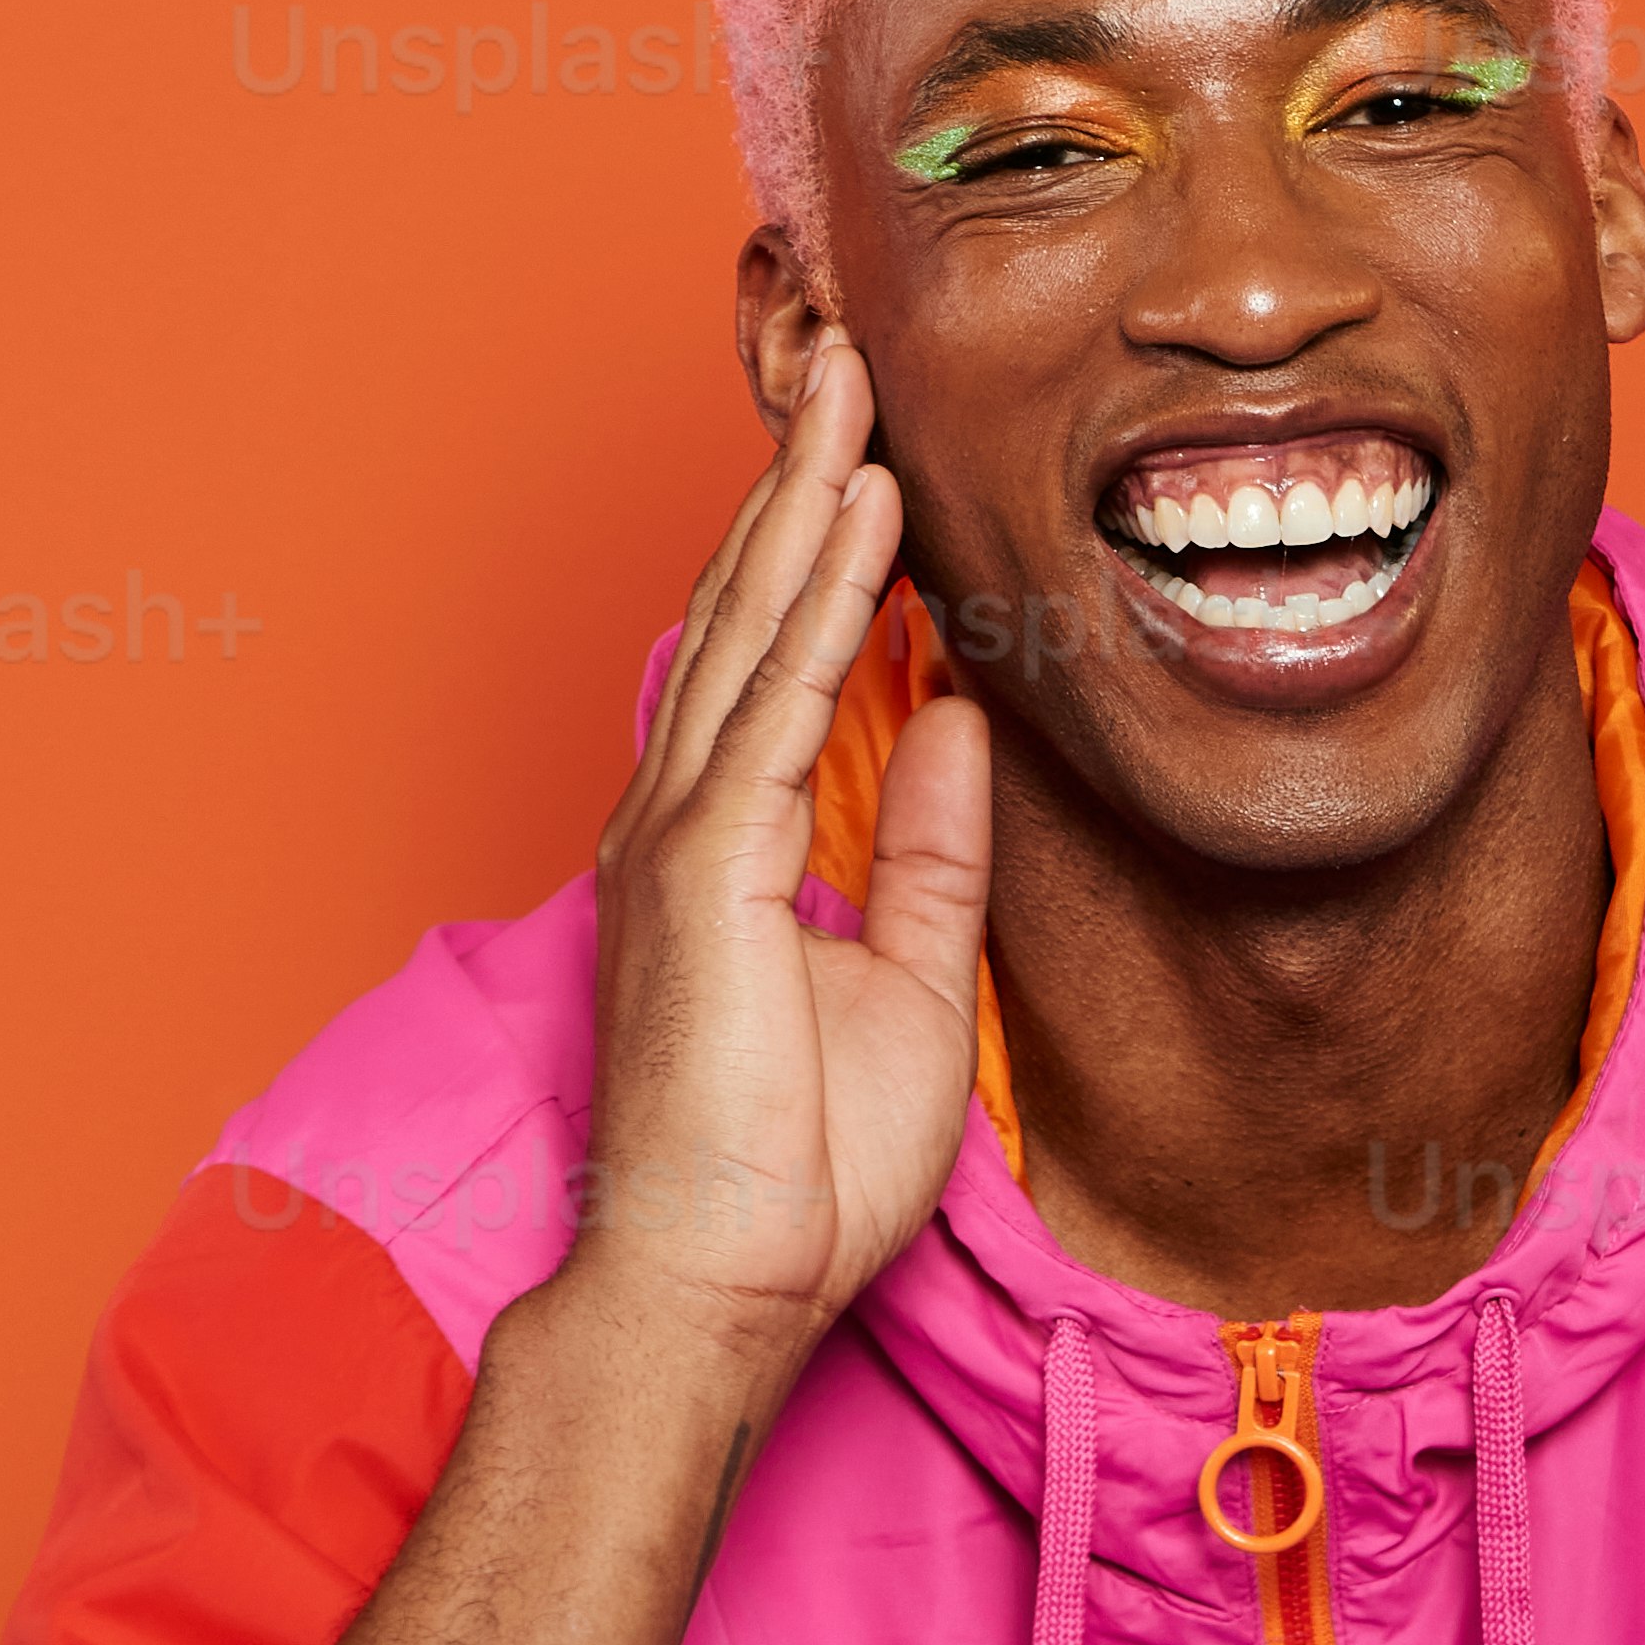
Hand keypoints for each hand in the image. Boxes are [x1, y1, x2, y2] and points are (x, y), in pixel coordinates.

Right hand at [570, 336, 988, 1381]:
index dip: (815, 542)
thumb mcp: (908, 984)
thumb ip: (929, 850)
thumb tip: (962, 720)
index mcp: (724, 846)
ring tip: (854, 380)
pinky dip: (818, 596)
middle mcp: (685, 818)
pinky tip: (862, 512)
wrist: (720, 1292)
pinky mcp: (704, 869)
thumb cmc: (794, 1174)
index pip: (773, 658)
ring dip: (807, 495)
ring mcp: (683, 836)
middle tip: (846, 352)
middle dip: (798, 475)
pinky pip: (774, 701)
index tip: (869, 440)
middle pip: (747, 607)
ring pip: (752, 624)